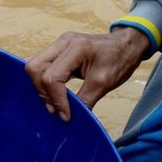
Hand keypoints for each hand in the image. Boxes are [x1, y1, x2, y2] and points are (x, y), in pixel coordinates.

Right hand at [25, 27, 149, 120]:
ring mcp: (59, 45)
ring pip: (34, 68)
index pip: (52, 77)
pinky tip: (56, 94)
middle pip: (35, 69)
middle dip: (43, 92)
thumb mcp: (103, 83)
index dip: (56, 99)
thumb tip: (68, 118)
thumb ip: (84, 100)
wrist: (127, 44)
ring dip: (41, 88)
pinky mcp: (58, 51)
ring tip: (55, 103)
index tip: (66, 115)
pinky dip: (45, 83)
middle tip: (56, 108)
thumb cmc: (120, 59)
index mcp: (76, 47)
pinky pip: (41, 67)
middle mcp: (63, 43)